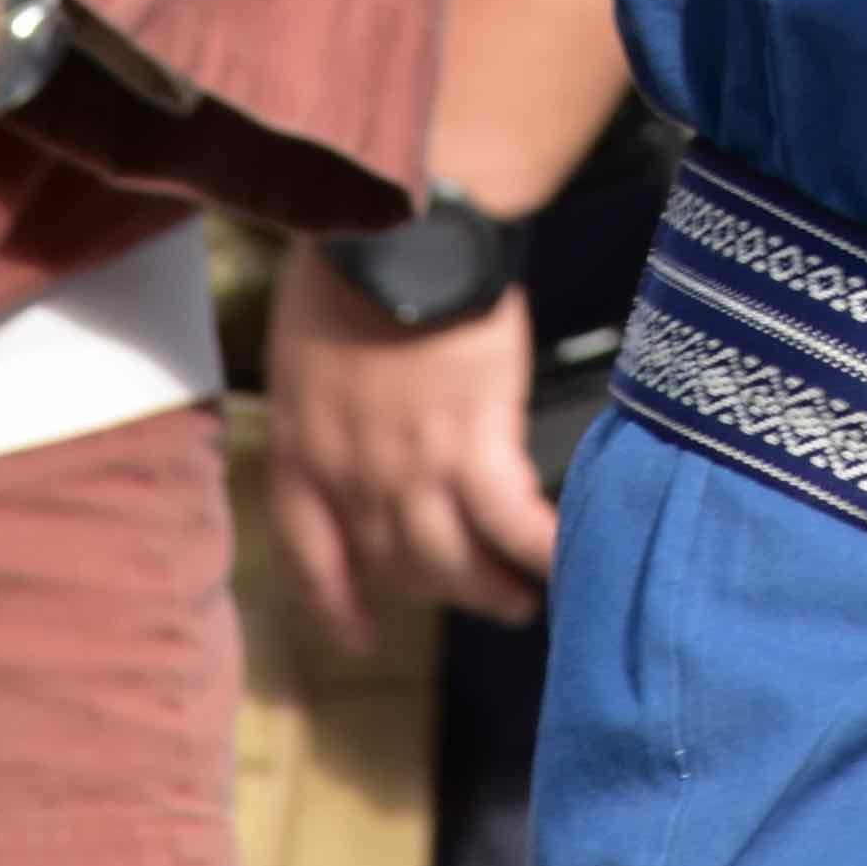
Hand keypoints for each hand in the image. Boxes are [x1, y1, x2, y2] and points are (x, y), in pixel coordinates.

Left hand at [266, 237, 556, 649]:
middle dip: (432, 589)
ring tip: (522, 599)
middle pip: (395, 565)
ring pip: (452, 563)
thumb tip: (358, 413)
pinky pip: (510, 523)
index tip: (359, 632)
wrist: (397, 232)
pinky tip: (564, 563)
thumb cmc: (347, 261)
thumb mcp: (305, 342)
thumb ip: (328, 397)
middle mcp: (354, 480)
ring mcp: (415, 471)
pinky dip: (538, 551)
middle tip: (469, 593)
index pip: (312, 554)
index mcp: (302, 452)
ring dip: (489, 590)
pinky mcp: (477, 446)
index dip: (337, 601)